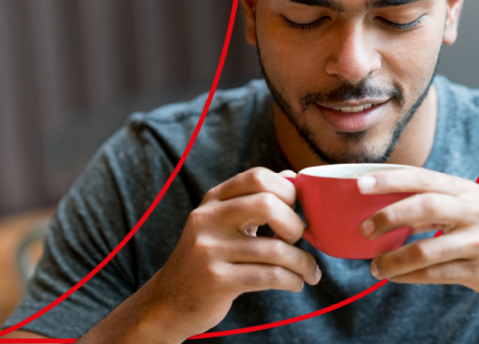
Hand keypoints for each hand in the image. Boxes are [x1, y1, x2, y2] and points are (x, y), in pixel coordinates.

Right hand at [141, 167, 321, 340]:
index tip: (298, 210)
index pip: (258, 177)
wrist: (169, 302)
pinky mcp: (217, 281)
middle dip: (295, 223)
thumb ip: (253, 199)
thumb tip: (292, 177)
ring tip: (309, 271)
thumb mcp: (222, 222)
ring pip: (275, 249)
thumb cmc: (208, 258)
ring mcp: (209, 250)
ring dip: (302, 262)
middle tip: (300, 239)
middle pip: (267, 203)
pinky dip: (292, 280)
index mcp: (213, 200)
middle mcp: (208, 219)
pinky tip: (296, 283)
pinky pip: (269, 276)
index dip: (288, 190)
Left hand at [357, 168, 478, 306]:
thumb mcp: (475, 206)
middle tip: (364, 228)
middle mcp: (474, 211)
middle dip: (389, 215)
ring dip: (395, 258)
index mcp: (467, 191)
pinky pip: (437, 273)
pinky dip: (411, 276)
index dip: (390, 179)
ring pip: (427, 247)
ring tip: (376, 266)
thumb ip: (439, 202)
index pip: (422, 178)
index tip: (360, 183)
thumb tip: (391, 206)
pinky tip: (396, 277)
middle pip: (425, 205)